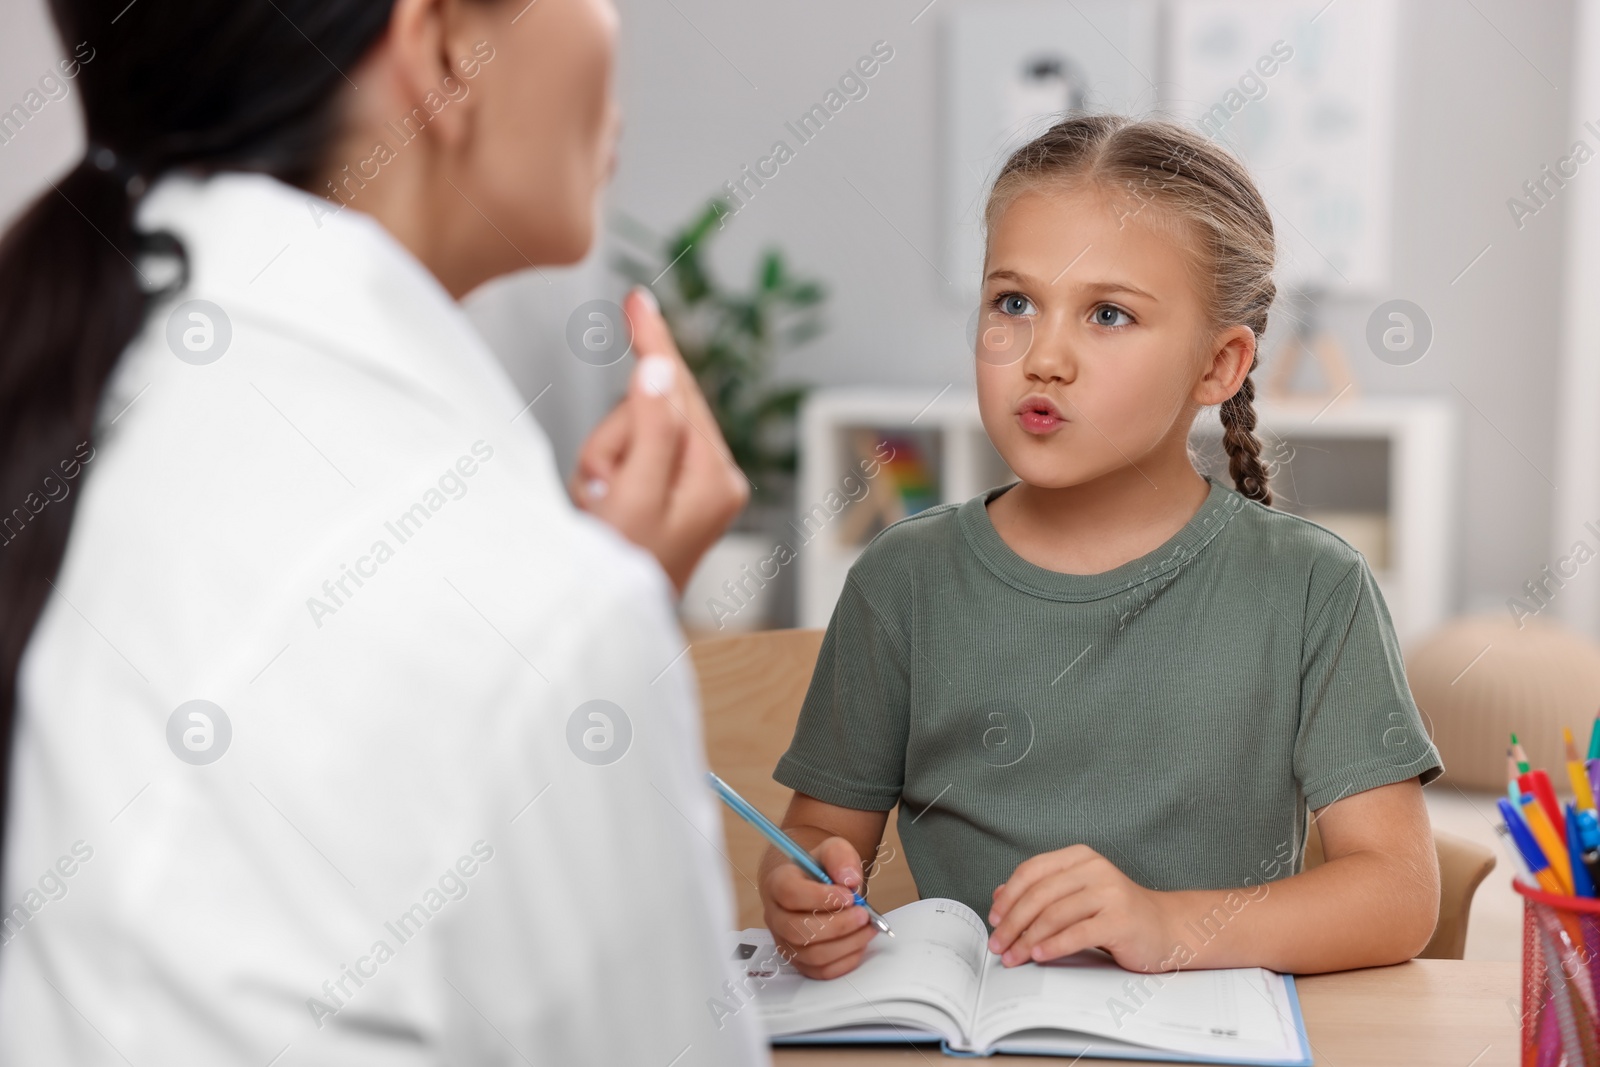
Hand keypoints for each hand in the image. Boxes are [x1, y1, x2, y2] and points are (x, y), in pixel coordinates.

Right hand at [570, 287, 748, 592]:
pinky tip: (605, 507)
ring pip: (636, 426)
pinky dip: (607, 469)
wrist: (607, 622)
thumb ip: (650, 433)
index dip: (654, 343)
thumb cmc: (620, 572)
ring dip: (605, 457)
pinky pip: (632, 449)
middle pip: (657, 405)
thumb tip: (660, 371)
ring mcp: (697, 483)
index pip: (680, 389)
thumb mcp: (633, 500)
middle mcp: (715, 475)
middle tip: (601, 485)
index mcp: (715, 476)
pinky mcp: (675, 489)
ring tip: (601, 507)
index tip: (637, 298)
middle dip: (617, 436)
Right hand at [760, 837, 878, 978]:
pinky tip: (858, 942)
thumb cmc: (820, 870)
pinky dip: (845, 960)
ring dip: (846, 944)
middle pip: (798, 930)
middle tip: (863, 914)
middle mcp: (776, 916)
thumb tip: (849, 879)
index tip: (848, 896)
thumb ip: (841, 857)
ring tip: (867, 927)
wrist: (814, 886)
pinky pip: (821, 971)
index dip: (820, 898)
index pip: (789, 894)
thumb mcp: (833, 850)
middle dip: (838, 925)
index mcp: (778, 884)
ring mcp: (786, 942)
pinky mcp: (800, 961)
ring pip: (811, 955)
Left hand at [986, 845, 1178, 971]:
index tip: (993, 918)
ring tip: (1013, 956)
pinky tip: (1039, 955)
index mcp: (1080, 857)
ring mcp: (1110, 892)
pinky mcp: (1120, 920)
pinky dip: (1053, 946)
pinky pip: (1078, 933)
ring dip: (1027, 939)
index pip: (1032, 870)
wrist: (1166, 928)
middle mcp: (1094, 869)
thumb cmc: (1116, 913)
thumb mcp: (1076, 895)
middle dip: (1012, 922)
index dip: (1009, 895)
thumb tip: (998, 896)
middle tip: (998, 944)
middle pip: (1039, 894)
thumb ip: (1041, 892)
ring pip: (1055, 915)